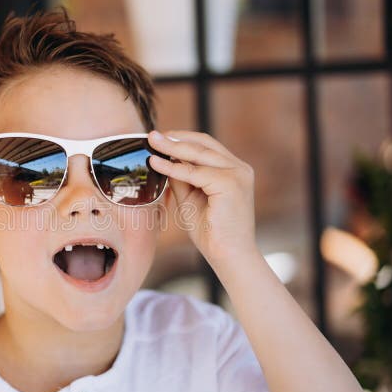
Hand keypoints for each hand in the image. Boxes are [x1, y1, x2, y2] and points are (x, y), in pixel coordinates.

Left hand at [147, 129, 258, 265]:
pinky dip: (173, 167)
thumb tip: (163, 159)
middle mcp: (240, 168)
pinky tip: (156, 163)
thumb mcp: (191, 198)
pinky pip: (195, 172)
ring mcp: (238, 174)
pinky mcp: (230, 183)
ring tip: (151, 142)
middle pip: (204, 144)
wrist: (228, 256)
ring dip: (172, 147)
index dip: (183, 139)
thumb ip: (181, 178)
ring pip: (199, 154)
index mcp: (234, 170)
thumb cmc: (211, 231)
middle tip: (152, 135)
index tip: (160, 138)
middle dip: (175, 138)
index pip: (207, 146)